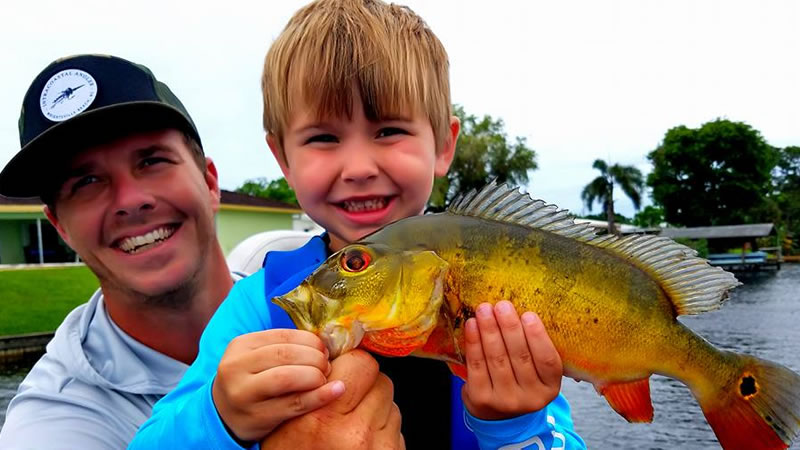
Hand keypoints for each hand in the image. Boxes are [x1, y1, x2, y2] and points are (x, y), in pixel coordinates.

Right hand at [212, 329, 343, 442]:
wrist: (224, 415)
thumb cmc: (251, 380)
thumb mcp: (257, 358)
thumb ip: (284, 347)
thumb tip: (325, 342)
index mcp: (241, 345)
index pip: (283, 336)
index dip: (311, 341)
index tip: (325, 349)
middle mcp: (236, 367)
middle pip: (285, 354)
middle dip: (314, 358)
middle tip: (327, 366)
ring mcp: (243, 393)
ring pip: (287, 377)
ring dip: (315, 376)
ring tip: (325, 379)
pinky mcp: (256, 417)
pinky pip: (294, 404)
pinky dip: (319, 396)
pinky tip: (335, 391)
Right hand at [262, 349, 404, 449]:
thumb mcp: (287, 422)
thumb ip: (310, 387)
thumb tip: (336, 353)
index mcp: (323, 418)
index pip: (360, 363)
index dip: (353, 364)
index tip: (344, 371)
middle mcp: (354, 433)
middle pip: (380, 379)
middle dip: (367, 384)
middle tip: (349, 398)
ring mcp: (378, 447)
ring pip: (391, 401)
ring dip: (376, 406)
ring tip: (353, 424)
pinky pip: (396, 425)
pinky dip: (384, 428)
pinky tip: (363, 441)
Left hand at [462, 301, 561, 419]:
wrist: (498, 415)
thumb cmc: (519, 381)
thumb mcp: (536, 372)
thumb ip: (533, 348)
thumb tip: (518, 311)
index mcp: (549, 387)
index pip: (547, 361)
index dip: (538, 337)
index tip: (528, 314)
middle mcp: (530, 398)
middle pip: (519, 356)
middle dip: (509, 327)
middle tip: (502, 305)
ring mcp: (505, 400)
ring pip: (497, 359)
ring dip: (489, 330)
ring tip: (484, 309)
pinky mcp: (481, 398)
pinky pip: (476, 365)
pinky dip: (473, 342)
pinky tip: (472, 325)